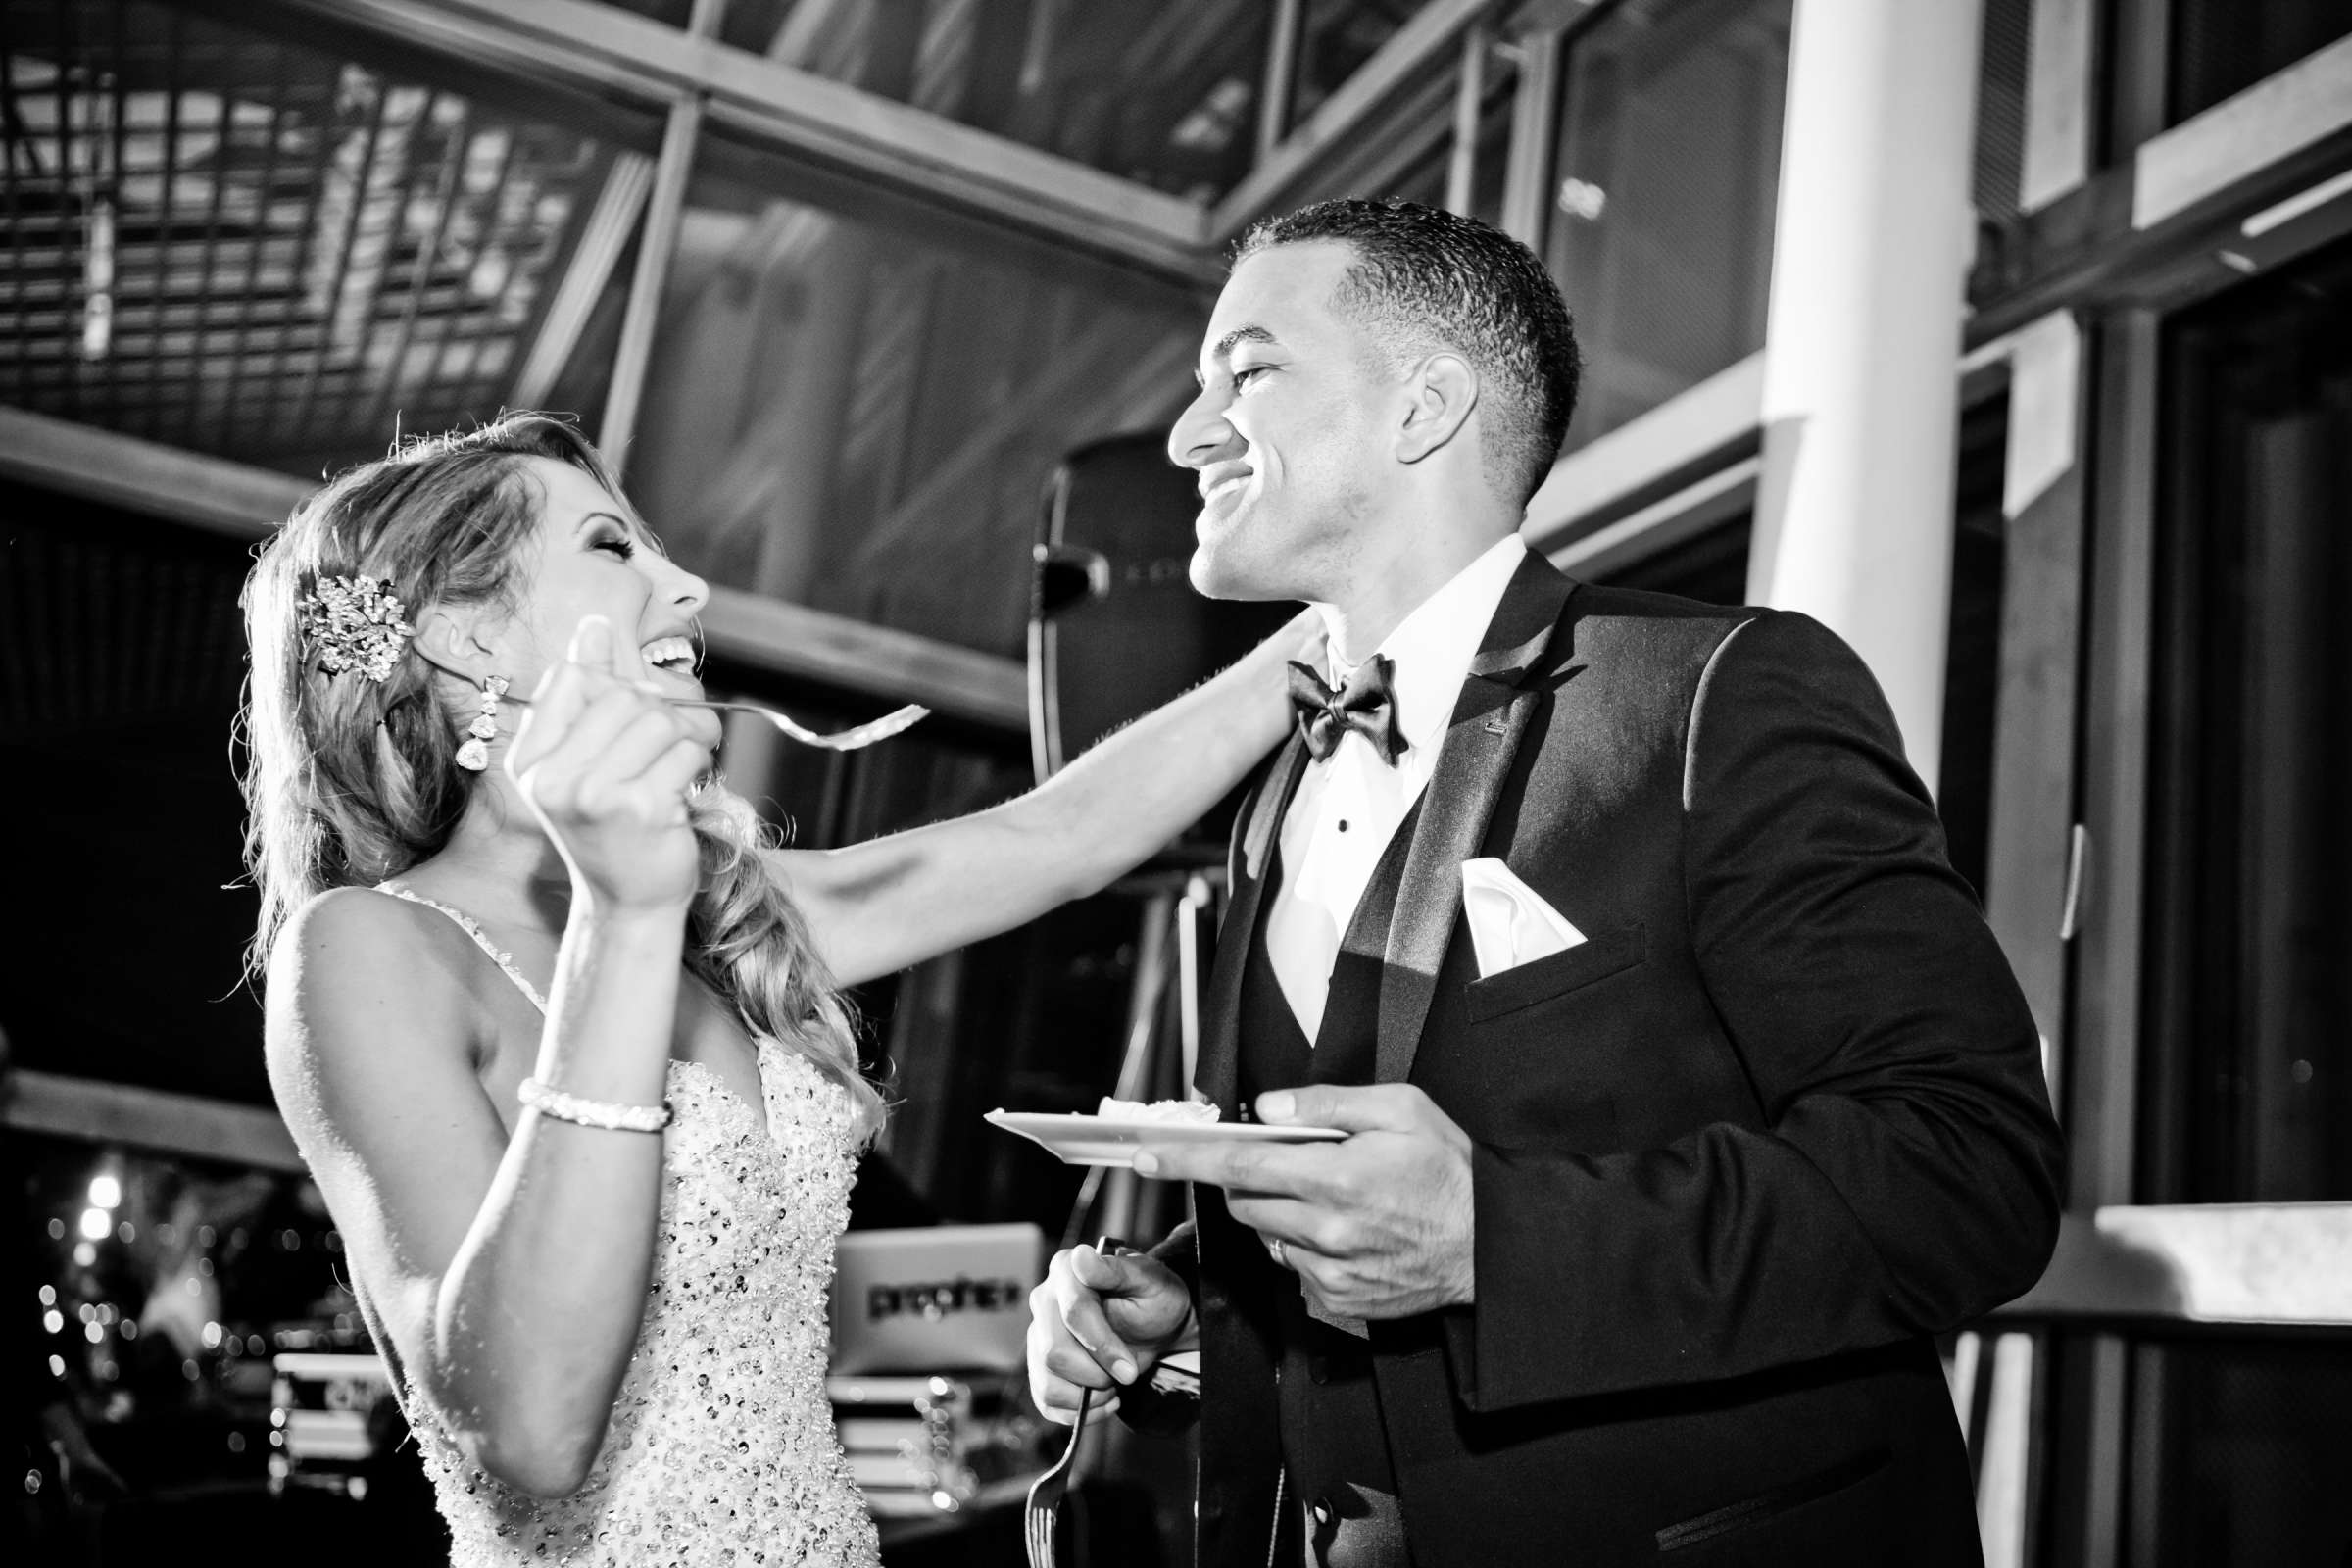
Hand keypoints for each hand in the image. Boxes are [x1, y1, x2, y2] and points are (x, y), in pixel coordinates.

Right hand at [507, 615, 710, 911]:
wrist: (629, 902)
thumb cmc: (612, 828)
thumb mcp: (584, 762)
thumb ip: (587, 695)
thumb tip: (594, 623)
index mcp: (531, 761)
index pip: (573, 677)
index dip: (615, 685)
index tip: (631, 718)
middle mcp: (552, 778)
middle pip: (624, 695)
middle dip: (660, 714)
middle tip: (668, 747)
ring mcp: (594, 795)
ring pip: (660, 719)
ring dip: (684, 738)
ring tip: (676, 769)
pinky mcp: (640, 809)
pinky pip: (686, 750)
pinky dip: (696, 764)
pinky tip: (681, 793)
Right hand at [1026, 1241, 1194, 1425]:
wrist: (1156, 1328)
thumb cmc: (1154, 1300)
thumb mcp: (1148, 1281)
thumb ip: (1115, 1270)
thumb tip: (1081, 1257)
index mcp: (1066, 1270)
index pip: (1073, 1312)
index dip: (1102, 1346)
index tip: (1130, 1370)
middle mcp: (1044, 1301)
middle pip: (1054, 1352)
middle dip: (1096, 1374)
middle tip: (1127, 1374)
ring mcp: (1037, 1336)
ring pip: (1046, 1381)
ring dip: (1088, 1396)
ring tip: (1114, 1385)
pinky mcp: (1040, 1367)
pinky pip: (1045, 1402)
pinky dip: (1078, 1412)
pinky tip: (1104, 1400)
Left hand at [1135, 1084, 1475, 1319]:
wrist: (1492, 1248)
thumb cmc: (1451, 1173)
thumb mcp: (1401, 1110)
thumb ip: (1327, 1105)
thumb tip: (1266, 1109)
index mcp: (1337, 1178)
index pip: (1239, 1165)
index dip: (1187, 1158)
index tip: (1147, 1153)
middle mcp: (1325, 1231)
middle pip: (1244, 1203)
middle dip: (1249, 1179)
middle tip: (1287, 1162)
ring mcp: (1328, 1272)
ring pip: (1266, 1236)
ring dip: (1280, 1212)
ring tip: (1333, 1196)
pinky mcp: (1337, 1300)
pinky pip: (1293, 1267)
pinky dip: (1303, 1245)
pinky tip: (1348, 1231)